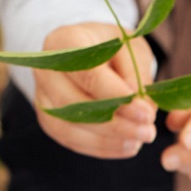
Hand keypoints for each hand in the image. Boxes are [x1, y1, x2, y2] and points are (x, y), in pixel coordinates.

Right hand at [33, 23, 157, 158]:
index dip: (117, 97)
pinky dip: (101, 148)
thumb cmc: (112, 48)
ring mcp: (42, 97)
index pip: (88, 75)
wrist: (88, 52)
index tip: (146, 114)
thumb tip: (139, 105)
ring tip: (139, 141)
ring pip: (70, 128)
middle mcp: (45, 70)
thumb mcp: (131, 48)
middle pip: (74, 104)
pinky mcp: (49, 119)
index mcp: (64, 43)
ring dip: (108, 140)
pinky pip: (71, 141)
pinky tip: (126, 146)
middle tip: (148, 132)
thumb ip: (136, 74)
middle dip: (115, 124)